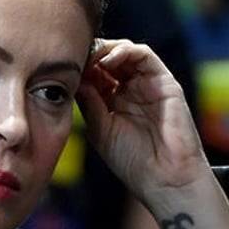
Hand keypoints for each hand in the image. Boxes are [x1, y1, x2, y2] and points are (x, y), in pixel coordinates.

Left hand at [75, 39, 207, 200]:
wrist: (164, 178)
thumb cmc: (132, 161)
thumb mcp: (100, 129)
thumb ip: (89, 102)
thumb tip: (74, 77)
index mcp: (113, 102)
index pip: (94, 74)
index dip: (79, 68)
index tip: (63, 70)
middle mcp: (130, 90)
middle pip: (108, 58)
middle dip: (90, 55)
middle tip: (75, 58)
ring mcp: (147, 84)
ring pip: (125, 52)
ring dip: (105, 50)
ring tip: (91, 59)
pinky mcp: (164, 82)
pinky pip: (144, 55)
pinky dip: (125, 51)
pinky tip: (109, 61)